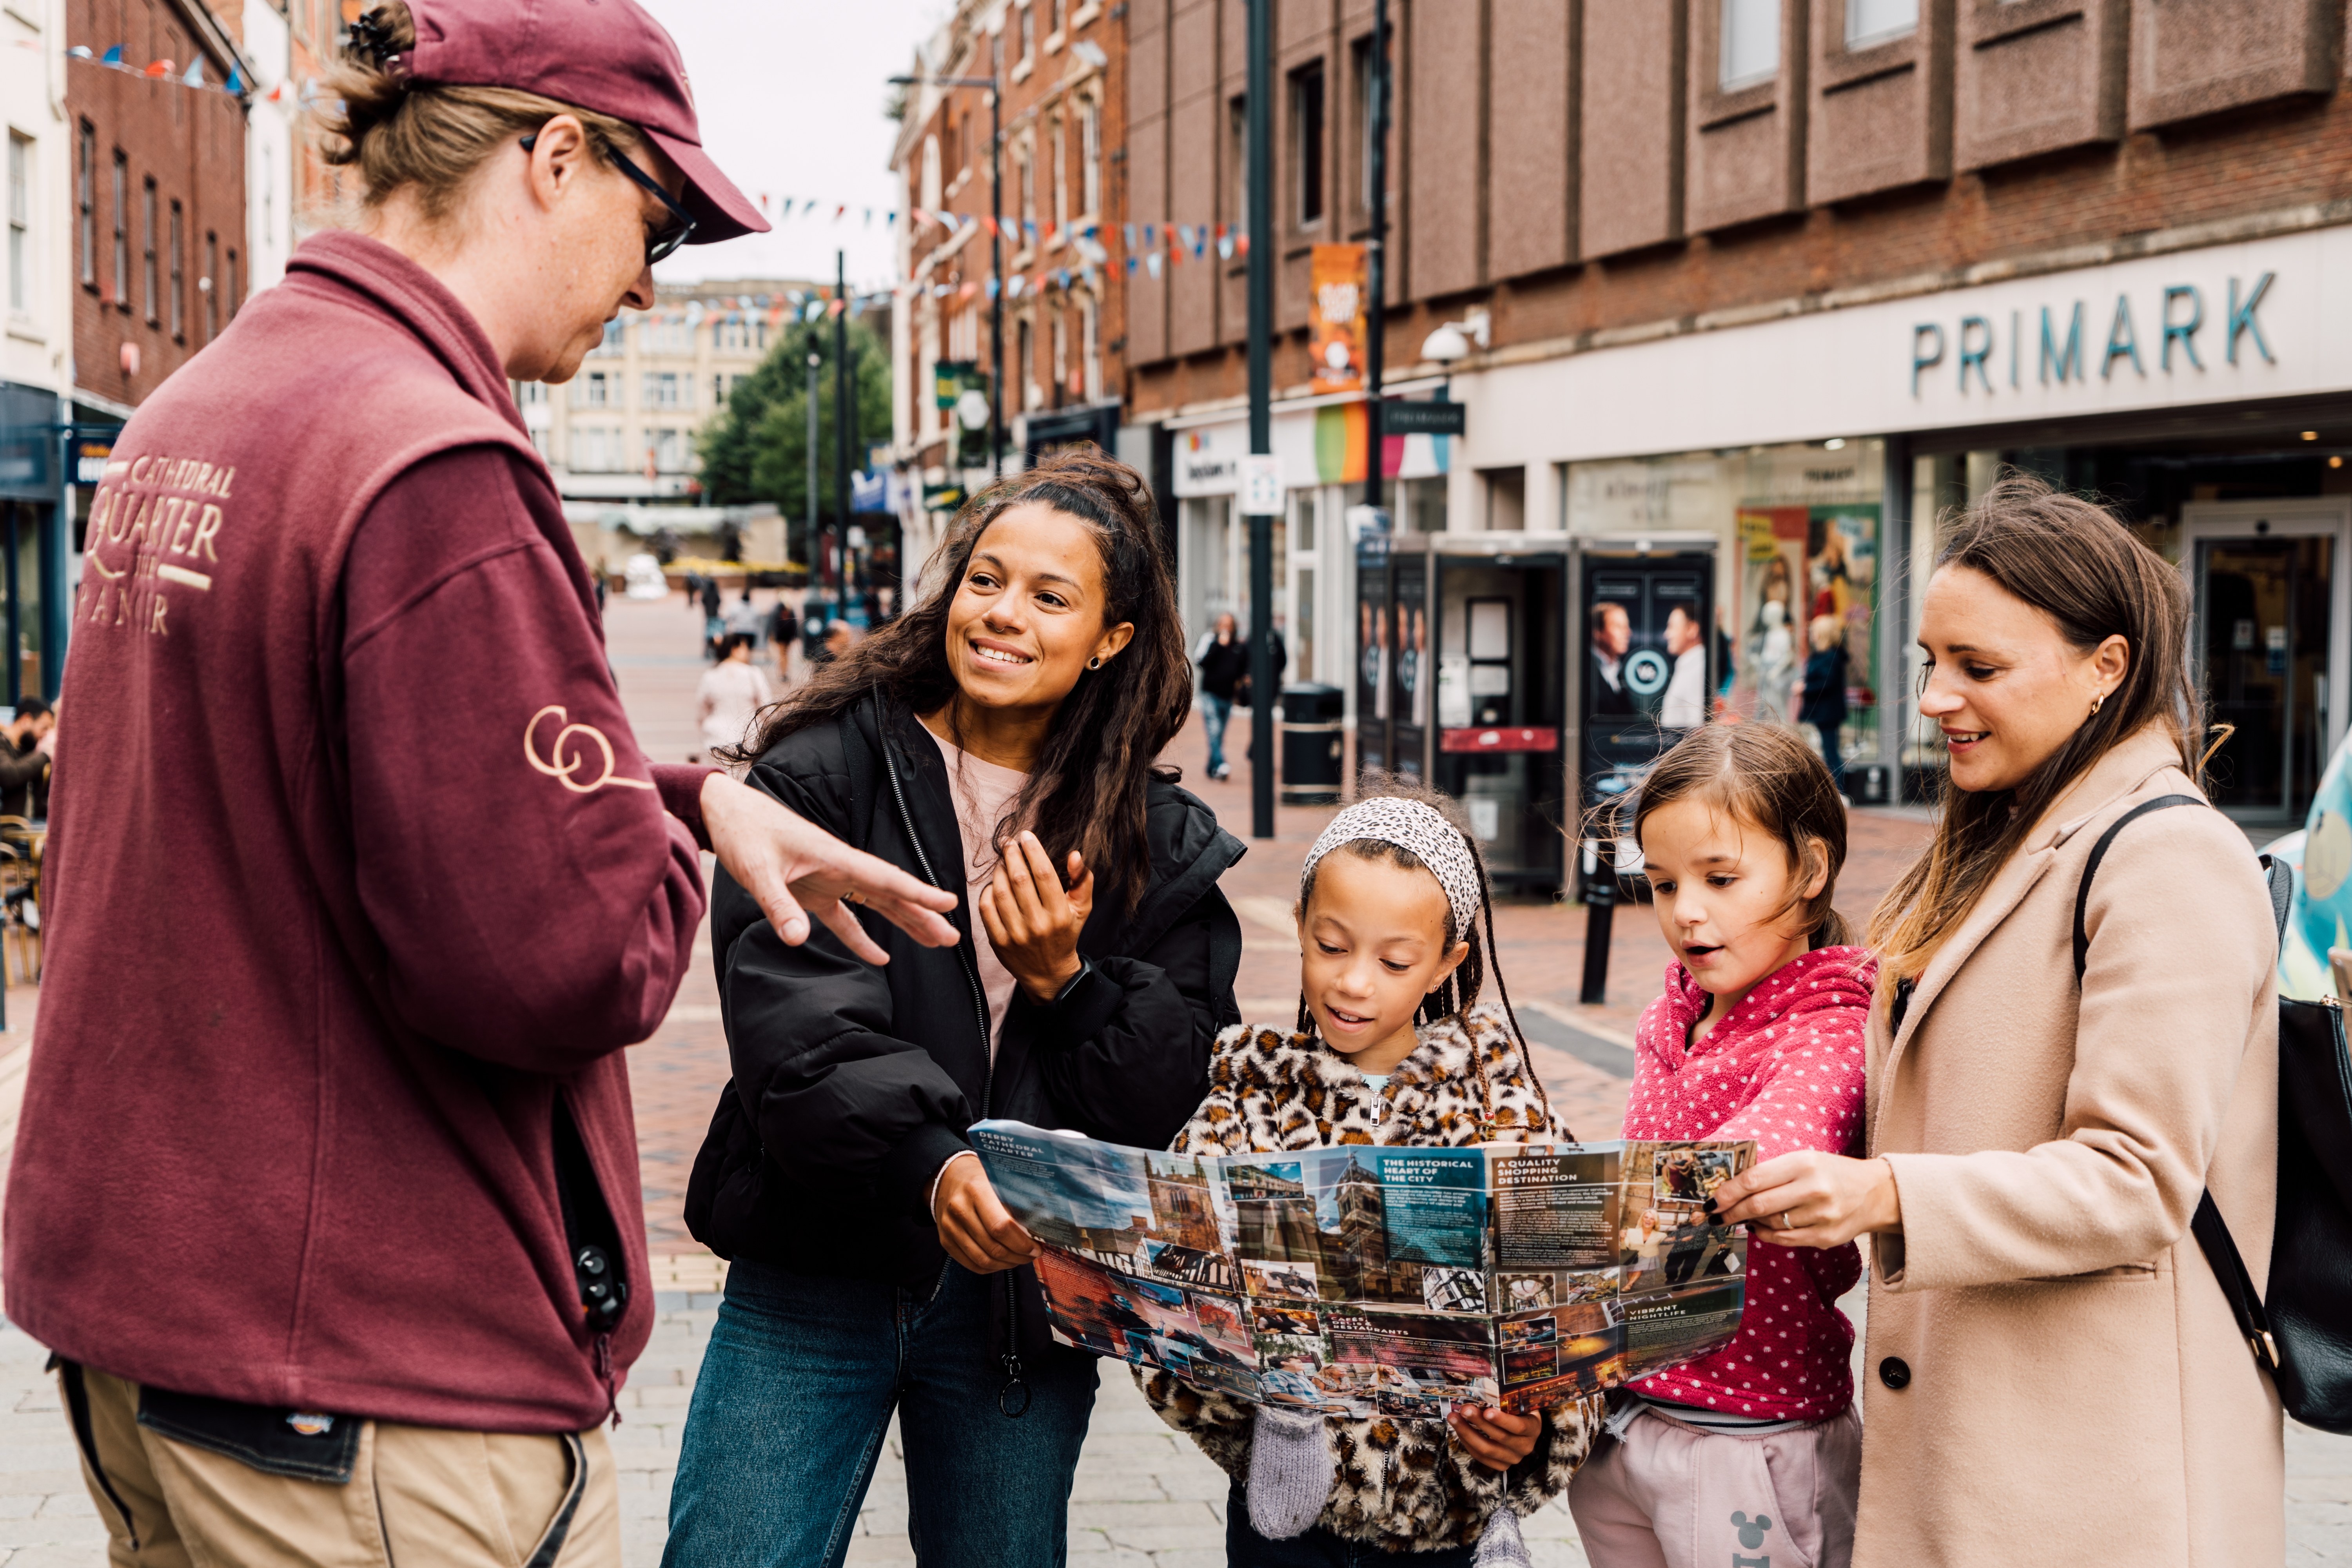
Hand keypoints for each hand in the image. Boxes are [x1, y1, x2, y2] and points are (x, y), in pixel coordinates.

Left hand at [698, 772, 958, 962]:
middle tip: (954, 936)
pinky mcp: (812, 891)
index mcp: (836, 857)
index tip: (950, 903)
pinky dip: (861, 937)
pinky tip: (880, 958)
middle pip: (891, 894)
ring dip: (904, 923)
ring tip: (934, 942)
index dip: (919, 893)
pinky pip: (845, 917)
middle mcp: (840, 867)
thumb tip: (798, 940)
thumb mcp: (757, 870)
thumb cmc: (743, 833)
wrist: (725, 813)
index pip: (887, 878)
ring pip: (876, 904)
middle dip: (923, 915)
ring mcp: (829, 879)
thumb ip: (778, 905)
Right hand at [933, 1154, 1038, 1273]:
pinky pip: (971, 1264)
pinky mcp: (945, 1240)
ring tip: (1021, 1259)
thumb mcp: (998, 1180)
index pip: (1001, 1227)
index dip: (1021, 1243)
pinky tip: (1004, 1261)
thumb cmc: (981, 1179)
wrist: (947, 1177)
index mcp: (976, 1191)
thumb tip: (1045, 1224)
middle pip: (993, 1247)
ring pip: (983, 1260)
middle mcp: (959, 1210)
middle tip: (1032, 1255)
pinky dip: (991, 1268)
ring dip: (1007, 1265)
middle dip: (1018, 1256)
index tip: (1036, 1247)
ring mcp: (949, 1227)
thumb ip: (1017, 1200)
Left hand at [978, 831, 1092, 1001]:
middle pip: (1019, 879)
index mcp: (1060, 914)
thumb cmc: (1065, 934)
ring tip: (1002, 861)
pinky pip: (987, 909)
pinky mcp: (999, 942)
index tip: (1026, 836)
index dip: (1033, 850)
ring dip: (999, 871)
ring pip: (1001, 892)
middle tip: (1008, 842)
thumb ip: (1082, 880)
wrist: (1048, 973)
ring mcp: (1016, 934)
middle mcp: (1038, 924)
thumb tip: (1074, 855)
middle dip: (1012, 854)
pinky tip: (994, 884)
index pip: (1043, 874)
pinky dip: (987, 892)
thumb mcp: (1082, 909)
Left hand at [1449, 1404, 1540, 1470]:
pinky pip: (1480, 1456)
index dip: (1502, 1420)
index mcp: (1533, 1428)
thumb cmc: (1517, 1409)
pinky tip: (1458, 1429)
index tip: (1487, 1411)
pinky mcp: (1501, 1465)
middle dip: (1479, 1423)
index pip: (1519, 1426)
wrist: (1523, 1426)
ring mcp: (1513, 1458)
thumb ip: (1507, 1397)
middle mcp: (1525, 1446)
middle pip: (1500, 1437)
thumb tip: (1485, 1386)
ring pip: (1487, 1449)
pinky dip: (1467, 1442)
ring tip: (1454, 1418)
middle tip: (1464, 1409)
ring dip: (1467, 1432)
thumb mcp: (1517, 1401)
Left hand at [1709, 1150, 1900, 1248]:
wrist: (1875, 1193)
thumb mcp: (1803, 1160)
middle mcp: (1813, 1190)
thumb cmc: (1830, 1172)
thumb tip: (1732, 1191)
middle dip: (1730, 1213)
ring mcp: (1821, 1216)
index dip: (1727, 1192)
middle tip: (1715, 1216)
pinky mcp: (1825, 1237)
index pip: (1754, 1180)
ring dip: (1749, 1222)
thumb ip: (1771, 1173)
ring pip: (1770, 1224)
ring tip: (1741, 1217)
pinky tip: (1758, 1228)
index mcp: (1804, 1164)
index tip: (1711, 1200)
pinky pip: (1784, 1240)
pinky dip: (1765, 1235)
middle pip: (1758, 1206)